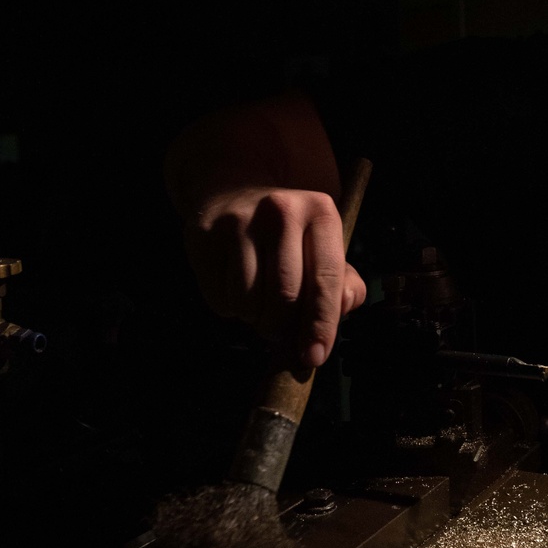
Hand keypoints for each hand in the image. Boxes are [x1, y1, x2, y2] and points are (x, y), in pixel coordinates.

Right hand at [184, 187, 366, 367]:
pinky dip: (230, 308)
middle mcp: (281, 210)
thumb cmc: (288, 233)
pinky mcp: (205, 234)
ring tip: (258, 303)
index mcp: (320, 212)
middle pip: (285, 296)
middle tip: (280, 333)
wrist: (235, 192)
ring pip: (249, 301)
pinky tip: (235, 288)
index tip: (314, 355)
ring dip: (254, 318)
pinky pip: (219, 297)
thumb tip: (342, 309)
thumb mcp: (322, 246)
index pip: (326, 278)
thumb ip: (342, 282)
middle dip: (283, 328)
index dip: (321, 324)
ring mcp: (240, 220)